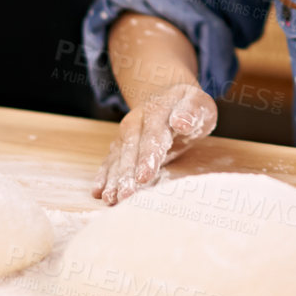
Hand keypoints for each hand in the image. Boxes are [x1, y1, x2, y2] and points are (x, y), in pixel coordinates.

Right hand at [92, 82, 217, 204]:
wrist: (169, 96)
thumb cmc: (189, 105)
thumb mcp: (198, 102)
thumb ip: (191, 111)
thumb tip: (181, 122)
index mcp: (157, 112)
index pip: (153, 137)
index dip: (147, 158)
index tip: (143, 177)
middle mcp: (136, 122)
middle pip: (130, 151)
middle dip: (126, 175)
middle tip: (124, 196)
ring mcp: (126, 134)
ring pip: (118, 158)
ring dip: (112, 179)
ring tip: (109, 199)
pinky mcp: (121, 144)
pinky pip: (111, 160)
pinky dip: (104, 175)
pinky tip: (98, 191)